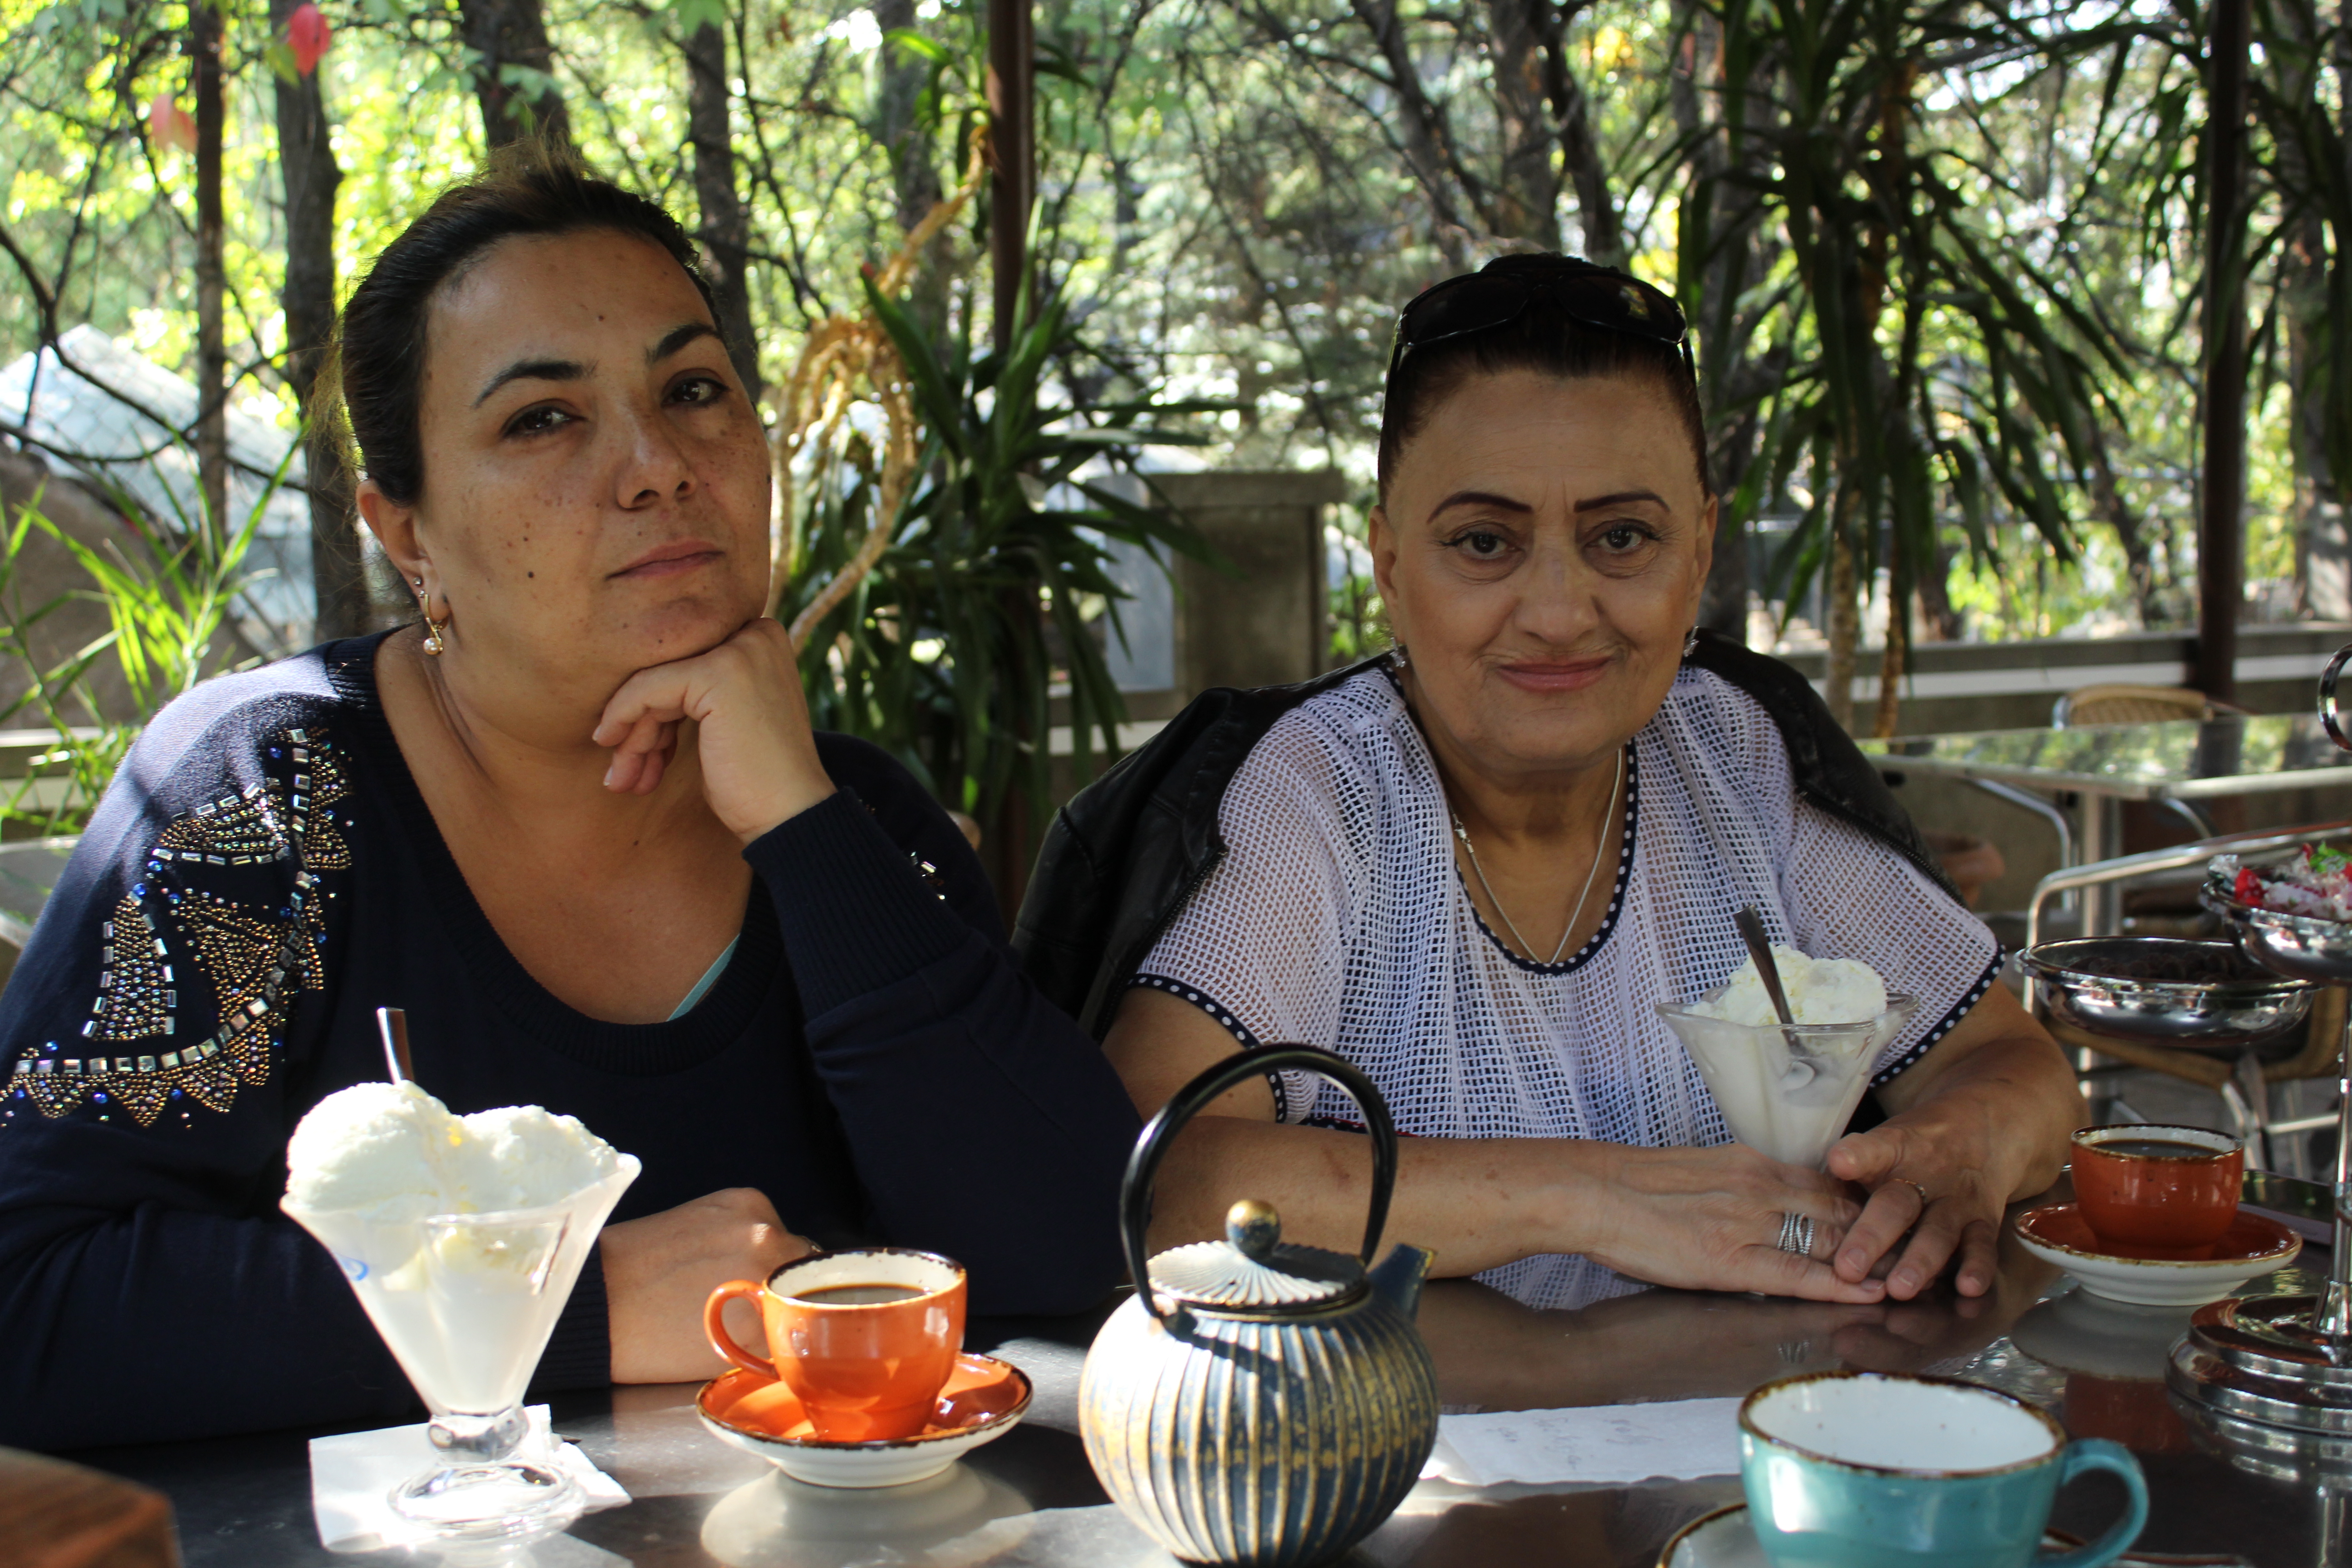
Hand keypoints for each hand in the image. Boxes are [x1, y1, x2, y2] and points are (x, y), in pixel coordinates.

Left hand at [592, 617, 834, 841]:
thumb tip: (622, 689)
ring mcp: (740, 650)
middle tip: (622, 774)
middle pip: (667, 668)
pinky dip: (624, 722)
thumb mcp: (723, 722)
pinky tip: (619, 764)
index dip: (654, 707)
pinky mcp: (720, 673)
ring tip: (622, 781)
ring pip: (652, 680)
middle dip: (639, 723)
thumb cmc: (755, 781)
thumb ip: (691, 692)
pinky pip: (647, 690)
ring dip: (631, 735)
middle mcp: (755, 633)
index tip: (637, 750)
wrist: (791, 817)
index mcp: (760, 637)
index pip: (683, 660)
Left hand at [600, 1187, 811, 1383]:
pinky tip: (716, 1249)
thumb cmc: (654, 1341)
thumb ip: (774, 1338)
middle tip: (755, 1300)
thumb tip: (800, 1322)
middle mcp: (772, 1257)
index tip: (794, 1318)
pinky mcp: (738, 1198)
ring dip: (769, 1256)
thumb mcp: (728, 1358)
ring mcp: (756, 1222)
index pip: (819, 1306)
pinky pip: (763, 1217)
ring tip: (728, 1274)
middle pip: (807, 1269)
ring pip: (785, 1242)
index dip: (806, 1313)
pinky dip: (748, 1232)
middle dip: (787, 1284)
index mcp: (772, 1306)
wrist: (601, 1302)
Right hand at [1580, 1142, 1885, 1303]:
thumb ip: (1741, 1186)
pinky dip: (1840, 1285)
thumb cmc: (1634, 1186)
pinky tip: (1871, 1295)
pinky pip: (1799, 1274)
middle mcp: (1760, 1186)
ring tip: (1915, 1280)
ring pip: (1831, 1240)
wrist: (1591, 1192)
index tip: (1898, 1224)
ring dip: (1876, 1261)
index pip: (1830, 1185)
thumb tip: (1770, 1206)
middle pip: (1842, 1210)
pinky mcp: (1729, 1259)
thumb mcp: (1701, 1172)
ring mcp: (1747, 1221)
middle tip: (1924, 1255)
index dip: (1869, 1207)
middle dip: (1886, 1235)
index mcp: (1752, 1164)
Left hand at [1825, 1123, 2003, 1300]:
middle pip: (1897, 1205)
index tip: (1839, 1162)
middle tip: (1849, 1268)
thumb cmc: (1913, 1149)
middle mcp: (1925, 1176)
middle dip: (1872, 1238)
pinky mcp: (1983, 1221)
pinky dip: (1976, 1268)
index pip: (1873, 1150)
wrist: (1981, 1133)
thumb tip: (1805, 1201)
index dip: (1856, 1156)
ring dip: (1919, 1262)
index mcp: (1893, 1150)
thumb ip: (1850, 1171)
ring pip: (1937, 1232)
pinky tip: (1967, 1288)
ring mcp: (1956, 1200)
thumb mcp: (1883, 1145)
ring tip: (1900, 1288)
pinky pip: (1981, 1246)